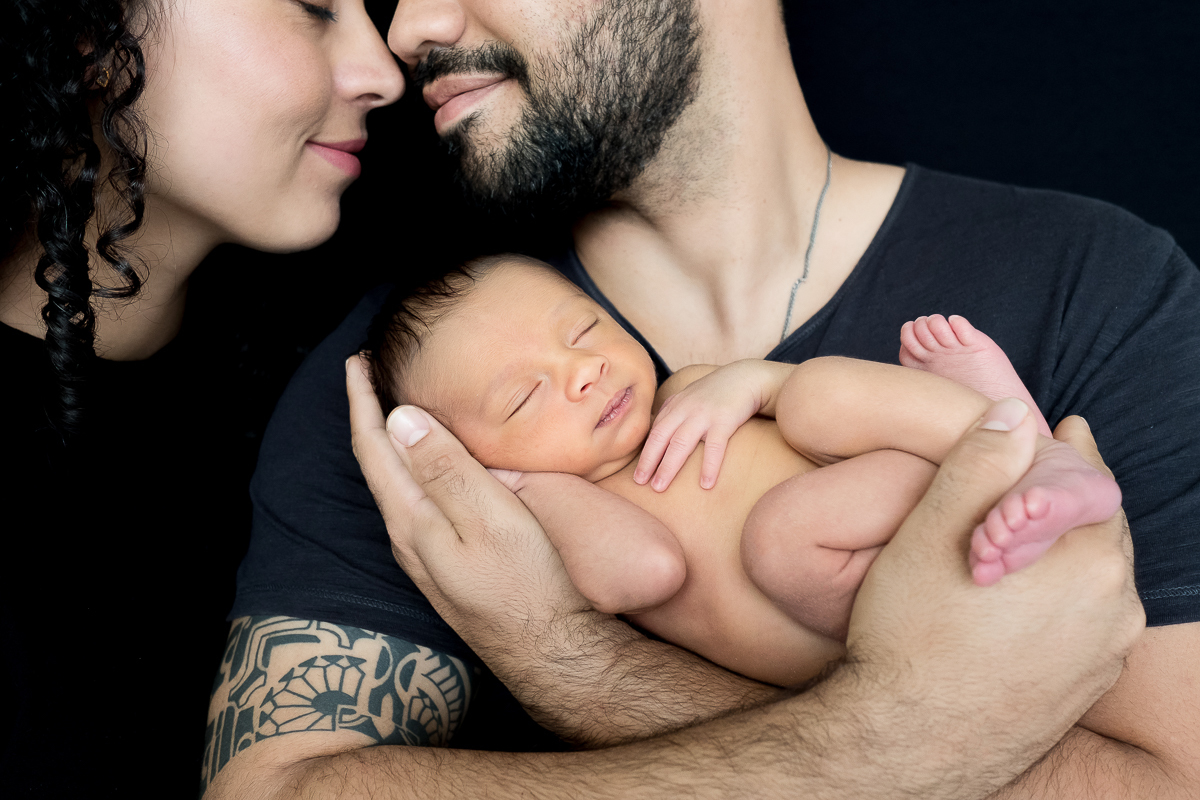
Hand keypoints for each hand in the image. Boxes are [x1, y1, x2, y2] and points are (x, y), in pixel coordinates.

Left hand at [345, 355, 587, 653]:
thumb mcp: (492, 518)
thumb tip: (400, 418)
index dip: (363, 400)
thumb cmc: (530, 586)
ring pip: (398, 487)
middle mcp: (410, 539)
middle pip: (379, 465)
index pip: (374, 447)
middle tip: (371, 374)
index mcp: (412, 520)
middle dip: (371, 416)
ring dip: (392, 443)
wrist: (556, 654)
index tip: (357, 360)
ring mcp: (430, 557)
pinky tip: (436, 469)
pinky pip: (420, 504)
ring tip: (396, 410)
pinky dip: (417, 470)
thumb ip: (447, 469)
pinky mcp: (453, 567)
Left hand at [635, 360, 773, 490]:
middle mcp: (685, 410)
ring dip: (668, 467)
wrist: (744, 378)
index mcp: (675, 406)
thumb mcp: (689, 398)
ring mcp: (703, 415)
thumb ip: (673, 413)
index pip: (654, 432)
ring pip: (680, 444)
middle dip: (648, 461)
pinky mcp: (724, 421)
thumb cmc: (715, 392)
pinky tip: (705, 484)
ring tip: (659, 487)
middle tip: (640, 482)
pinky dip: (709, 466)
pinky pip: (714, 447)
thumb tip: (657, 434)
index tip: (637, 474)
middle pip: (661, 438)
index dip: (644, 453)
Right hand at [842, 402, 1141, 793]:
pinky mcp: (1081, 693)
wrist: (904, 742)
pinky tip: (1019, 604)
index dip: (1071, 452)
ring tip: (1022, 544)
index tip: (1064, 430)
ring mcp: (1101, 658)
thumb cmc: (910, 633)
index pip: (1093, 483)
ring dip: (1066, 556)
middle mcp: (1113, 610)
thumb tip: (1015, 413)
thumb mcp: (930, 532)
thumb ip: (977, 465)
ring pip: (1093, 583)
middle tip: (1033, 486)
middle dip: (1068, 504)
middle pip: (1098, 533)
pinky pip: (1083, 627)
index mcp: (1087, 559)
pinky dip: (1061, 604)